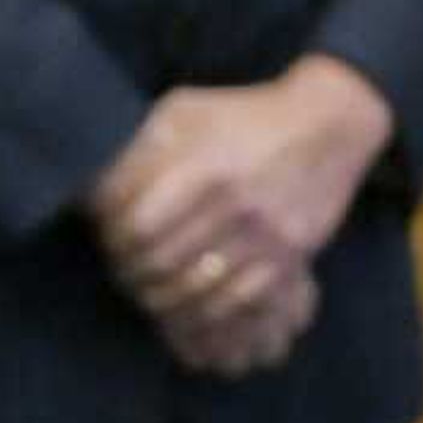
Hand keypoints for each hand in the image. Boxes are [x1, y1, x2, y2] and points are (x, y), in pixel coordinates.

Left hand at [88, 55, 392, 370]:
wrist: (330, 125)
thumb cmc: (246, 114)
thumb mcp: (187, 109)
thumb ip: (140, 144)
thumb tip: (93, 184)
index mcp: (206, 168)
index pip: (139, 227)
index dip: (112, 240)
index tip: (106, 236)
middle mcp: (237, 206)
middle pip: (162, 265)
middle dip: (130, 272)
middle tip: (122, 267)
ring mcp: (267, 236)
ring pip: (197, 292)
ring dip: (161, 298)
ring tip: (148, 288)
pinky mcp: (291, 258)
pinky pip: (237, 304)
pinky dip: (204, 313)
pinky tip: (186, 306)